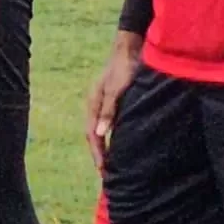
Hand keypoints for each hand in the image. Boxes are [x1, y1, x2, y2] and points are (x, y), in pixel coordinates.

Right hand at [85, 38, 141, 167]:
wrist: (131, 48)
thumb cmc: (125, 67)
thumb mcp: (117, 90)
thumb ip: (109, 111)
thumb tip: (101, 134)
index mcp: (93, 104)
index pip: (92, 135)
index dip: (98, 154)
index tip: (104, 171)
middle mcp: (96, 105)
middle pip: (94, 135)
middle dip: (99, 155)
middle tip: (106, 175)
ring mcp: (104, 103)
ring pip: (102, 130)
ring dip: (105, 147)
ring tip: (112, 164)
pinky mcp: (114, 101)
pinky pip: (110, 124)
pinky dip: (113, 137)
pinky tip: (120, 144)